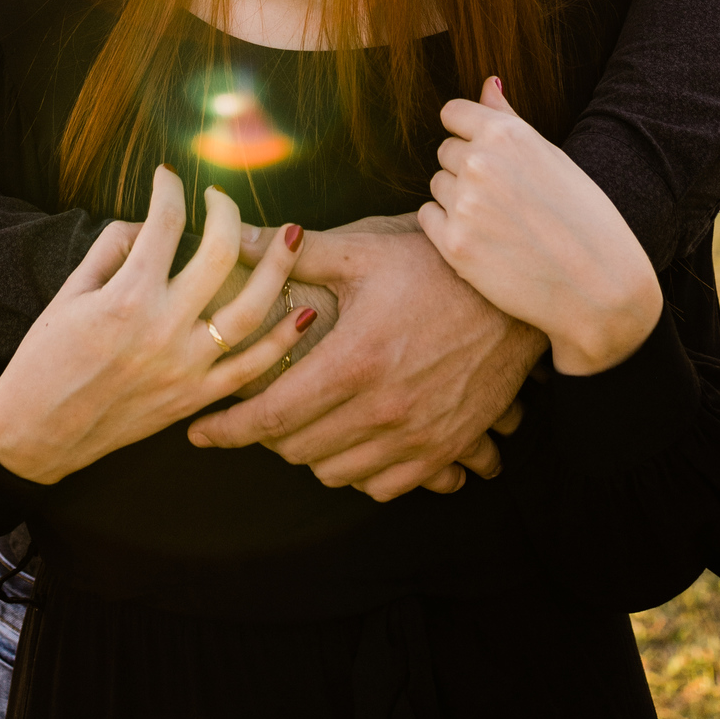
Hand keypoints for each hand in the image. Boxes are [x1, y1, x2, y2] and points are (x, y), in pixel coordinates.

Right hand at [0, 170, 313, 483]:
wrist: (36, 433)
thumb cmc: (44, 358)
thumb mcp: (70, 293)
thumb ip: (113, 249)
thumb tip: (152, 224)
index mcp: (125, 297)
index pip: (163, 222)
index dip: (169, 188)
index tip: (169, 176)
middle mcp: (161, 328)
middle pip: (218, 254)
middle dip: (228, 212)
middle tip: (222, 196)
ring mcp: (184, 366)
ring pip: (250, 309)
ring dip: (279, 267)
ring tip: (294, 236)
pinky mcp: (194, 398)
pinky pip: (250, 368)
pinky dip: (281, 340)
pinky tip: (304, 311)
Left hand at [188, 225, 543, 500]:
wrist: (520, 296)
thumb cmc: (437, 266)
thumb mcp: (366, 251)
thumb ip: (296, 252)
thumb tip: (237, 233)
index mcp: (354, 361)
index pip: (270, 415)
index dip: (227, 428)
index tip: (199, 431)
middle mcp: (383, 409)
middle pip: (297, 449)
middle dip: (265, 434)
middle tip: (255, 411)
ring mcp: (418, 435)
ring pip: (336, 473)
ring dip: (309, 453)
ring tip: (300, 424)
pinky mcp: (446, 448)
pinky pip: (384, 485)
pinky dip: (358, 471)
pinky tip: (350, 441)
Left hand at [418, 77, 663, 375]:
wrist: (601, 288)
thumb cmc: (584, 217)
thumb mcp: (553, 156)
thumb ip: (508, 119)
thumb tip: (486, 81)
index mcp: (507, 134)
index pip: (452, 113)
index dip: (468, 134)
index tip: (487, 156)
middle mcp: (480, 162)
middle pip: (445, 152)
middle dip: (466, 170)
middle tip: (505, 199)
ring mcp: (464, 204)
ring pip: (437, 186)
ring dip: (457, 199)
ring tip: (500, 222)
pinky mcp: (453, 245)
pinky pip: (428, 218)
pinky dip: (447, 228)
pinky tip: (484, 240)